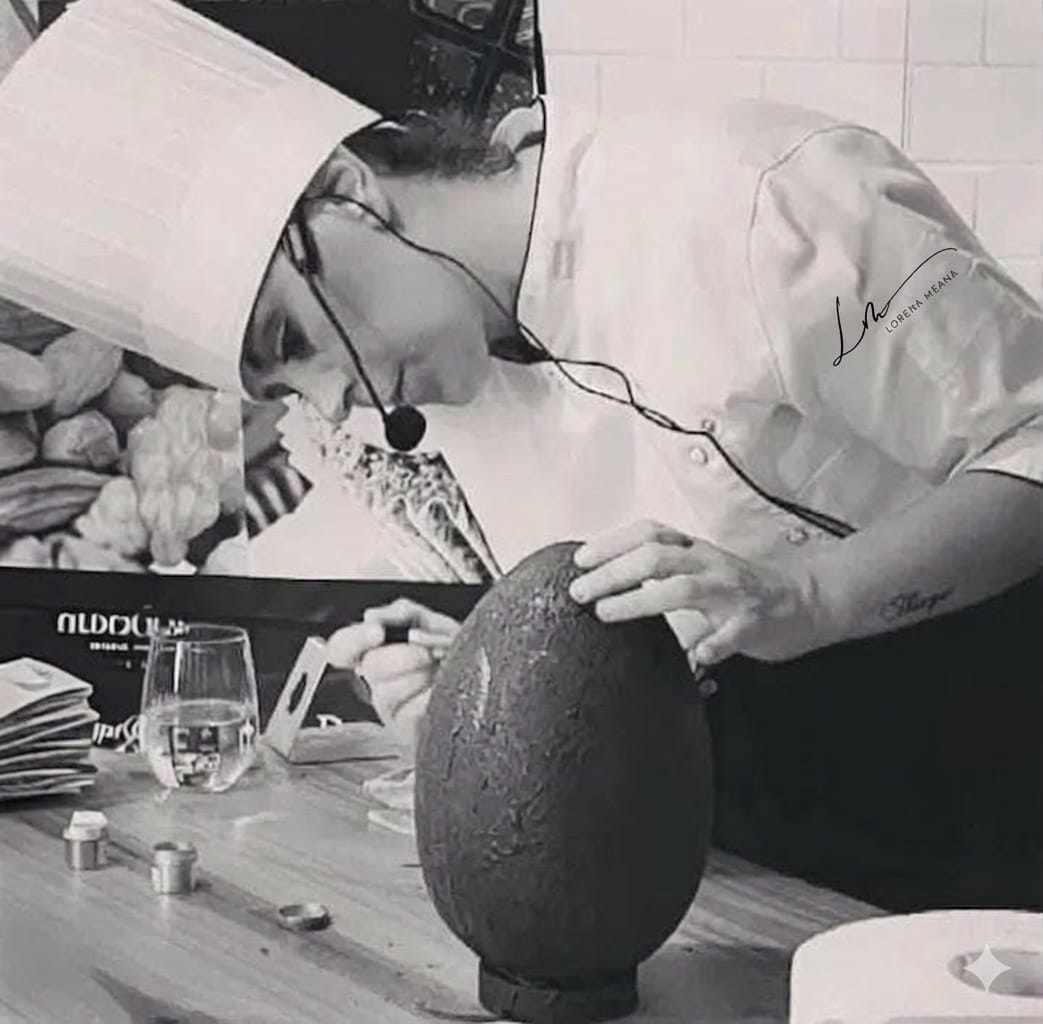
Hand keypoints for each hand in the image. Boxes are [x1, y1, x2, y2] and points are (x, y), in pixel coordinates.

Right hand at [328, 598, 458, 751]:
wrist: (494, 682)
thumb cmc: (460, 653)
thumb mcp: (433, 623)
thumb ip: (403, 613)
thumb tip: (373, 616)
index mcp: (379, 652)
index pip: (342, 648)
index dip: (352, 640)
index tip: (376, 632)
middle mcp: (380, 682)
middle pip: (369, 668)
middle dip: (401, 656)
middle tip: (427, 653)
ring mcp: (393, 710)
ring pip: (388, 694)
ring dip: (420, 677)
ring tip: (442, 671)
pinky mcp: (409, 732)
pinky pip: (413, 713)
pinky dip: (433, 698)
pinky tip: (444, 692)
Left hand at [569, 520, 819, 667]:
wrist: (806, 601)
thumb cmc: (741, 590)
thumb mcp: (701, 569)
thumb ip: (663, 571)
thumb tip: (608, 580)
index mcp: (696, 550)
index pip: (648, 534)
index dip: (612, 543)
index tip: (580, 559)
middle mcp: (710, 564)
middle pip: (655, 558)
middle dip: (612, 573)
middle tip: (579, 591)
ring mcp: (732, 593)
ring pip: (683, 589)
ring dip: (641, 600)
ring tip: (607, 612)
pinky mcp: (754, 624)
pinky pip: (729, 635)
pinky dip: (710, 644)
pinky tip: (691, 656)